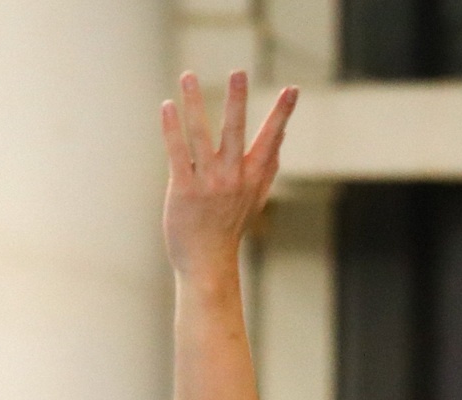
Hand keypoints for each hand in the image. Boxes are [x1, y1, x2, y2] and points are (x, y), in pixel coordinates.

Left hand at [161, 71, 296, 280]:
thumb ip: (269, 165)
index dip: (282, 114)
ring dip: (194, 103)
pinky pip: (177, 153)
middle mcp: (232, 177)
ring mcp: (207, 183)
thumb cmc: (230, 228)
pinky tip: (167, 107)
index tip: (293, 89)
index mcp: (252, 176)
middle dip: (238, 101)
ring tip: (188, 76)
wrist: (208, 263)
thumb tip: (283, 135)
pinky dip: (172, 129)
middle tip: (239, 73)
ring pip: (200, 135)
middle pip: (236, 131)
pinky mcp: (184, 190)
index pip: (271, 138)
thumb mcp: (256, 197)